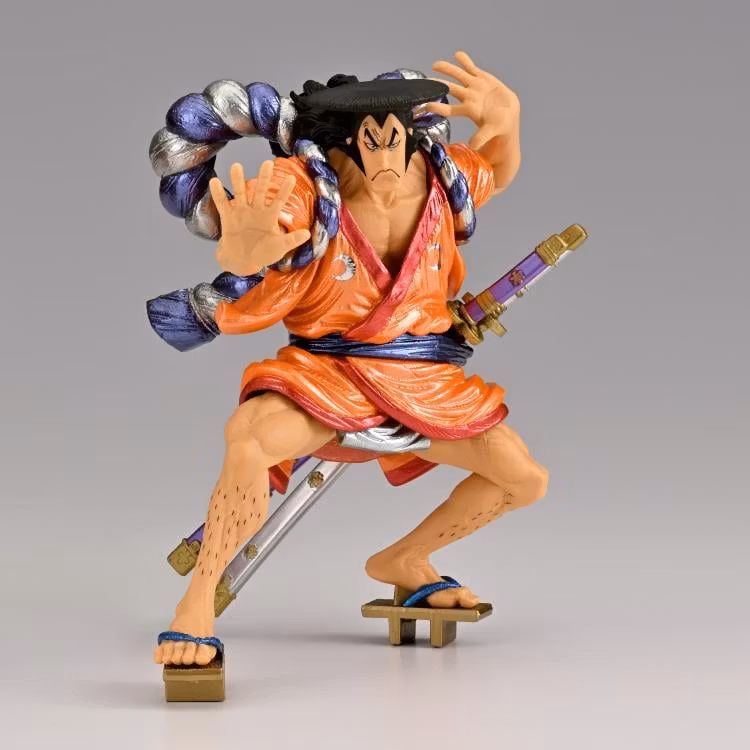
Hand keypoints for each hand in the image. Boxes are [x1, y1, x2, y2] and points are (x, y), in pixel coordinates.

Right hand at [209, 161, 310, 275]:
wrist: (242, 261)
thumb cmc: (262, 254)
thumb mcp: (279, 248)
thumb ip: (291, 240)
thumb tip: (308, 234)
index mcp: (269, 216)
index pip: (279, 200)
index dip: (284, 190)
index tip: (291, 178)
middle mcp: (256, 210)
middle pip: (260, 191)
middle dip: (263, 178)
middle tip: (267, 163)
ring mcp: (241, 212)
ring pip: (240, 193)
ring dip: (238, 180)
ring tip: (237, 166)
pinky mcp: (228, 217)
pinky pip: (223, 204)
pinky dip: (218, 194)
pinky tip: (215, 181)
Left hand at [426, 51, 519, 151]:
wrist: (508, 117)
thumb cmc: (498, 127)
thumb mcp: (490, 132)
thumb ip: (481, 136)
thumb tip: (473, 145)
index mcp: (469, 109)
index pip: (449, 109)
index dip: (438, 107)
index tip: (426, 105)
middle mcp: (469, 97)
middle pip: (450, 88)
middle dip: (437, 84)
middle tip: (426, 80)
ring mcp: (475, 86)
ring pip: (459, 75)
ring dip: (448, 69)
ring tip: (435, 65)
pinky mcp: (483, 79)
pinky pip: (472, 68)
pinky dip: (465, 61)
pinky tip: (457, 54)